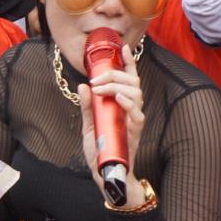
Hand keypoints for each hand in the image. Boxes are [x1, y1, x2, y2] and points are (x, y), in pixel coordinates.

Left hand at [77, 65, 146, 180]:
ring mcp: (135, 120)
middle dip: (115, 75)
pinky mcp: (135, 132)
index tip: (123, 47)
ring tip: (102, 89)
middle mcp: (132, 110)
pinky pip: (137, 114)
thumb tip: (82, 86)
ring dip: (118, 86)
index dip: (129, 62)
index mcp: (123, 105)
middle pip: (133, 82)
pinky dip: (128, 103)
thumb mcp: (89, 125)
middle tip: (96, 81)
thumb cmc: (101, 150)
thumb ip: (87, 107)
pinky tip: (117, 98)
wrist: (106, 173)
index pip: (130, 79)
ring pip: (136, 93)